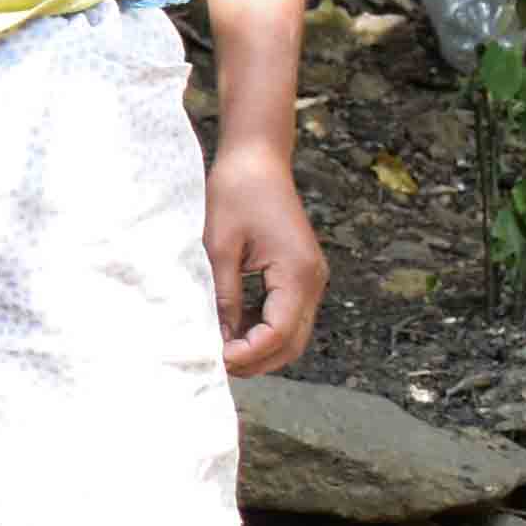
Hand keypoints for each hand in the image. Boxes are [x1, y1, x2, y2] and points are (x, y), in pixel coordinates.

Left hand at [205, 146, 328, 377]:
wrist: (257, 160)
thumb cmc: (235, 194)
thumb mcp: (219, 246)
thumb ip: (223, 294)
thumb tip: (217, 337)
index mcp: (297, 273)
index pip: (277, 334)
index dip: (246, 354)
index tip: (212, 359)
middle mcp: (312, 281)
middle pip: (290, 343)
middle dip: (254, 360)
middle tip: (213, 365)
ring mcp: (310, 279)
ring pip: (290, 334)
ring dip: (258, 349)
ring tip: (219, 350)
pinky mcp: (299, 275)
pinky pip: (286, 316)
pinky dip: (261, 330)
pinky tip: (230, 330)